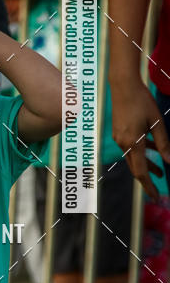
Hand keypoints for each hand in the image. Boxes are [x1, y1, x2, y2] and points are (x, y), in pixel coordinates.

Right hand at [111, 78, 169, 198]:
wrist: (123, 85)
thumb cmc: (141, 101)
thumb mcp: (157, 123)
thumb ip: (163, 143)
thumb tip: (169, 162)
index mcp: (132, 143)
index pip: (141, 172)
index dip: (149, 186)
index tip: (156, 196)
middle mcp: (122, 143)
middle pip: (135, 168)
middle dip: (147, 179)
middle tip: (158, 188)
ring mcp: (118, 138)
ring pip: (133, 158)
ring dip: (146, 165)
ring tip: (161, 171)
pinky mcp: (118, 132)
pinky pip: (130, 148)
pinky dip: (141, 152)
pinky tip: (152, 149)